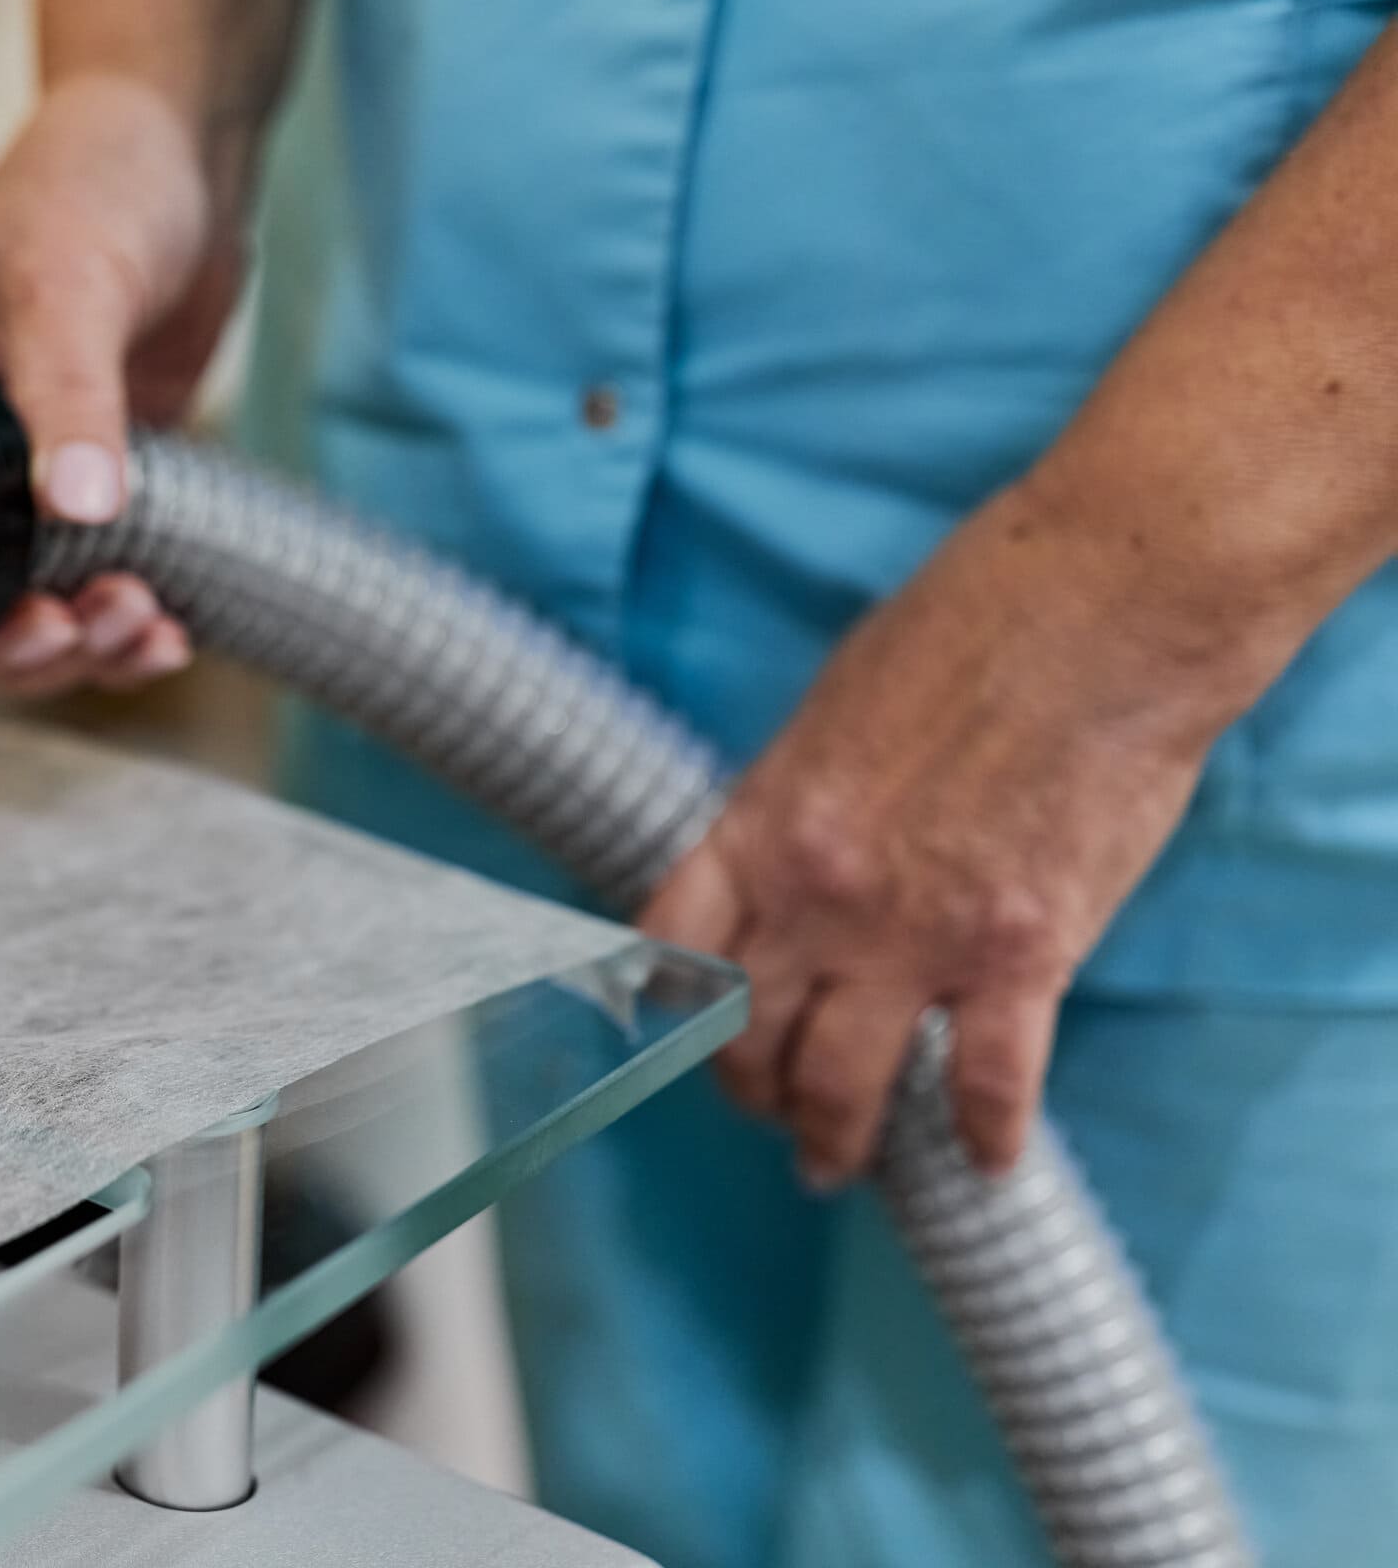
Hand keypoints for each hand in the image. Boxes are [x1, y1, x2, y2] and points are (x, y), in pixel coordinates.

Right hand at [0, 74, 233, 702]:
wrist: (186, 154)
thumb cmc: (92, 182)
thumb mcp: (68, 281)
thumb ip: (70, 398)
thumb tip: (82, 514)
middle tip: (67, 635)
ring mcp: (13, 489)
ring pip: (12, 620)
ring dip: (72, 650)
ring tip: (141, 627)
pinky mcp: (90, 495)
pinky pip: (89, 594)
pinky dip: (125, 631)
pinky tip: (169, 632)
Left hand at [637, 478, 1253, 1187]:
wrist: (1104, 609)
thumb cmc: (970, 627)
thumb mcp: (834, 709)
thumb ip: (799, 801)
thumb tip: (781, 857)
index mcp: (763, 821)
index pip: (671, 945)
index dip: (667, 1009)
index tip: (679, 1038)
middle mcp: (821, 894)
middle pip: (749, 1036)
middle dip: (750, 1091)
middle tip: (771, 1113)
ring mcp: (918, 934)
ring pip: (844, 1086)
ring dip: (836, 1139)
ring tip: (838, 1162)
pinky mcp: (1022, 955)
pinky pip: (985, 1081)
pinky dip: (984, 1135)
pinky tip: (987, 1159)